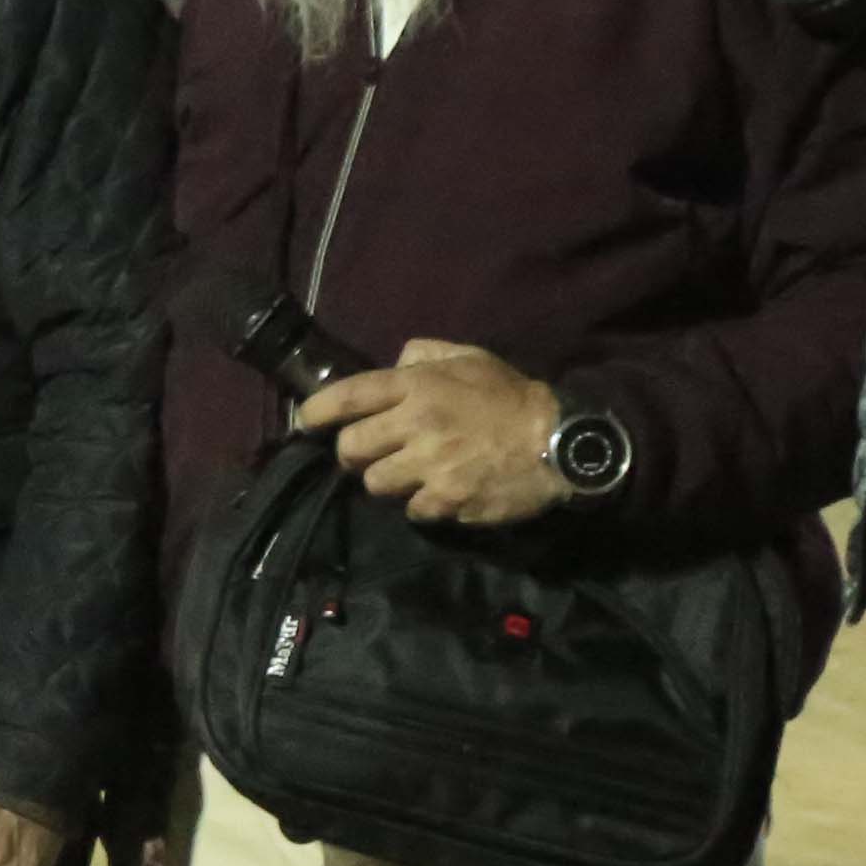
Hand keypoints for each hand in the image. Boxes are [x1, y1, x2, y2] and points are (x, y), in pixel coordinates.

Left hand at [300, 337, 567, 524]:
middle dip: (354, 454)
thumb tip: (395, 361)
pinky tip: (443, 493)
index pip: (347, 396)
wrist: (558, 441)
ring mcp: (429, 465)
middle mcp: (415, 424)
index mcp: (417, 386)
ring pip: (375, 483)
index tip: (306, 422)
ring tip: (413, 474)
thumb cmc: (512, 396)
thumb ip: (427, 354)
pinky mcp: (446, 500)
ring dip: (389, 481)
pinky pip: (412, 510)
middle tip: (371, 454)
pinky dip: (422, 505)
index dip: (317, 411)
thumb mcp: (471, 358)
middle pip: (350, 448)